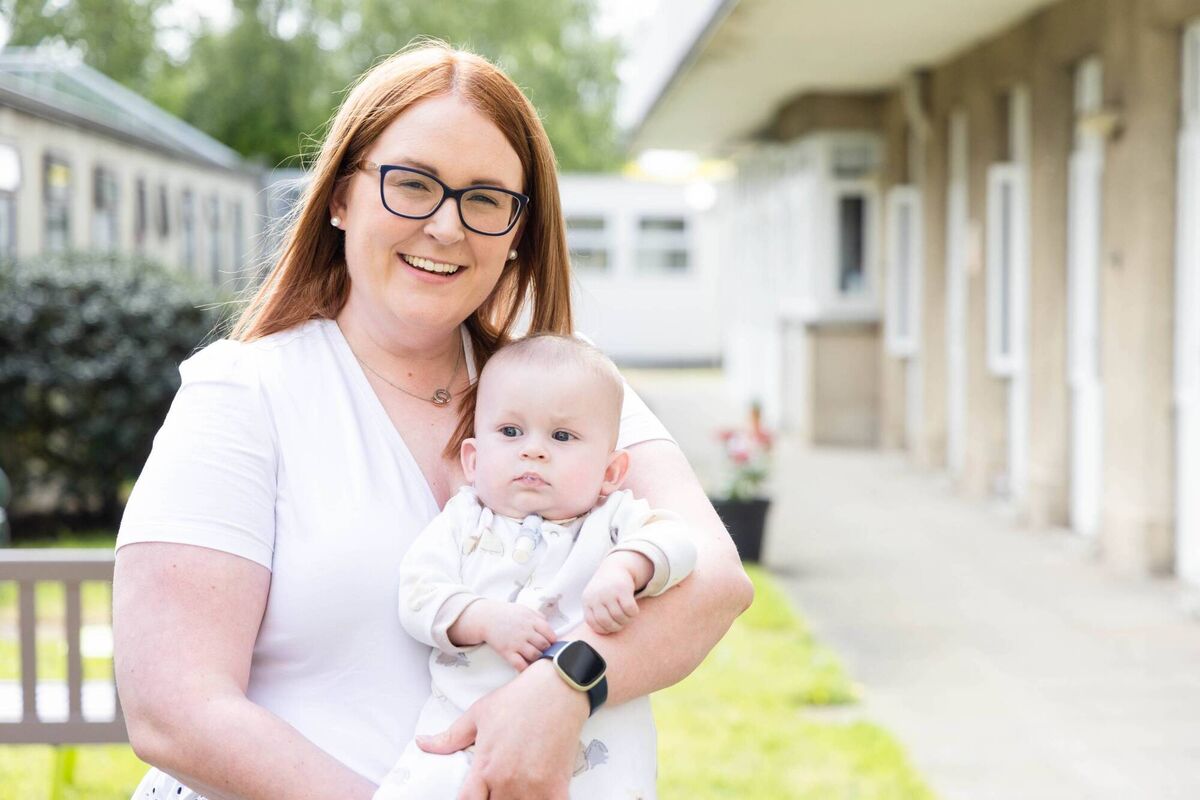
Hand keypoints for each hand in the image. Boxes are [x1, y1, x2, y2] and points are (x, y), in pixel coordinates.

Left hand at [417, 659, 588, 799]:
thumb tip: (422, 743)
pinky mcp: (557, 787)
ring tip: (516, 790)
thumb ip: (450, 738)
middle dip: (493, 798)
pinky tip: (538, 793)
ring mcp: (534, 788)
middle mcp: (507, 782)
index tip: (474, 796)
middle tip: (496, 787)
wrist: (559, 688)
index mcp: (485, 767)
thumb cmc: (519, 699)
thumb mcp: (478, 714)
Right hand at [455, 599, 556, 671]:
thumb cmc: (507, 614)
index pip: (550, 634)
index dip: (553, 641)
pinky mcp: (507, 652)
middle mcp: (526, 632)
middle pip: (544, 646)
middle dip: (547, 650)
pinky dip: (526, 669)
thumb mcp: (525, 610)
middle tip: (545, 653)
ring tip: (537, 659)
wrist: (486, 618)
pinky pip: (520, 664)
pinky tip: (527, 668)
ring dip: (538, 659)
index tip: (551, 644)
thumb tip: (550, 628)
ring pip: (535, 656)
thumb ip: (539, 617)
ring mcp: (516, 642)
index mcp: (532, 620)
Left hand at [582, 551, 650, 633]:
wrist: (615, 566)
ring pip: (620, 617)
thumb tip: (603, 633)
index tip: (611, 627)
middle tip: (621, 623)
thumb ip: (595, 614)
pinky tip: (633, 609)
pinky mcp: (622, 589)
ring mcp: (609, 592)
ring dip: (626, 620)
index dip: (604, 630)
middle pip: (607, 622)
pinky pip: (630, 610)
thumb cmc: (605, 589)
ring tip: (627, 616)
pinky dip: (633, 613)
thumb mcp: (594, 599)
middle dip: (617, 627)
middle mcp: (596, 596)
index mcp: (587, 600)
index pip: (593, 624)